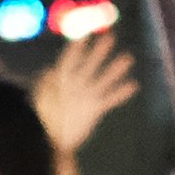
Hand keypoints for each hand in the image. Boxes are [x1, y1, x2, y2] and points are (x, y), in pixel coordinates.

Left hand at [31, 30, 138, 157]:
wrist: (52, 141)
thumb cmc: (43, 119)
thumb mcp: (41, 99)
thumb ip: (46, 84)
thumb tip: (51, 70)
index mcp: (62, 78)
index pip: (71, 58)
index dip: (78, 46)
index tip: (86, 34)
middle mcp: (76, 83)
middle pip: (90, 63)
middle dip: (100, 51)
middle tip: (111, 37)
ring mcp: (87, 95)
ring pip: (104, 79)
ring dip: (115, 69)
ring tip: (127, 58)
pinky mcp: (95, 108)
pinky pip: (110, 99)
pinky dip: (121, 93)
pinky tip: (133, 85)